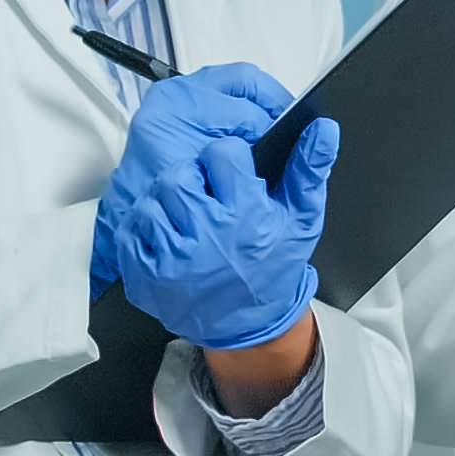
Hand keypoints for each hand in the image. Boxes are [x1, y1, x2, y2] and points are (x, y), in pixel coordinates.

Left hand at [95, 63, 332, 350]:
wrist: (248, 326)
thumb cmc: (272, 269)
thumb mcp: (301, 220)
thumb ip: (309, 170)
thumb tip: (323, 129)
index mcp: (244, 214)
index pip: (221, 152)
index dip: (226, 157)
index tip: (231, 172)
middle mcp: (206, 235)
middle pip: (178, 175)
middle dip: (191, 179)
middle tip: (205, 197)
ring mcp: (172, 258)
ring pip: (151, 202)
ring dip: (166, 205)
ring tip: (187, 220)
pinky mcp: (146, 276)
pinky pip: (131, 233)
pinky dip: (145, 232)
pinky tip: (168, 239)